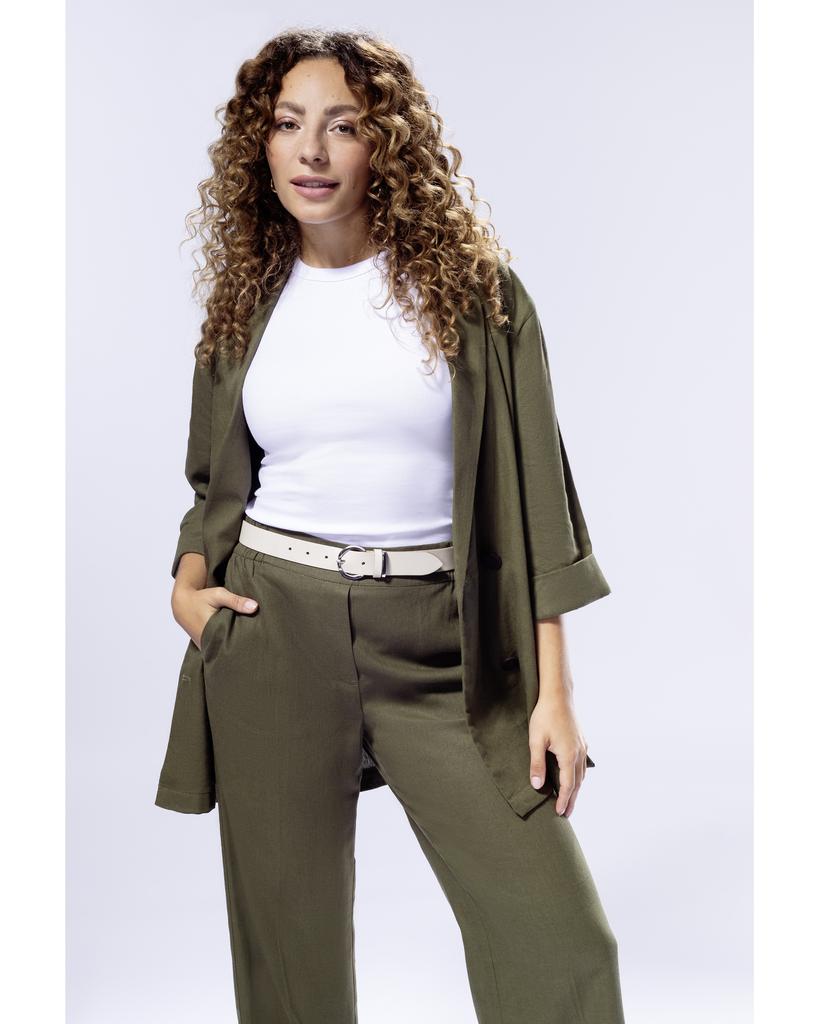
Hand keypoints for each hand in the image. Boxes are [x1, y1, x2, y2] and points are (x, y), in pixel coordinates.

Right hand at [172, 584, 257, 650]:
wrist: (182, 604)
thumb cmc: (201, 598)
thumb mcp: (219, 595)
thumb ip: (236, 601)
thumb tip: (255, 607)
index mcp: (212, 633)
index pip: (233, 644)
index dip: (246, 644)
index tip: (259, 642)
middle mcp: (208, 643)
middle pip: (229, 649)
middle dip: (242, 646)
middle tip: (258, 645)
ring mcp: (205, 646)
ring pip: (223, 650)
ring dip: (234, 645)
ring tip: (251, 644)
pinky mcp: (205, 645)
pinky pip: (219, 647)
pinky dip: (226, 644)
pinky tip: (237, 640)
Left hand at [528, 693, 590, 817]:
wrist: (558, 695)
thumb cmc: (545, 715)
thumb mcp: (536, 740)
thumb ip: (537, 764)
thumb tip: (538, 785)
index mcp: (569, 755)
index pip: (568, 785)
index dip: (564, 800)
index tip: (560, 812)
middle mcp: (579, 753)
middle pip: (577, 783)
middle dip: (572, 799)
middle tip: (567, 814)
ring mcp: (582, 746)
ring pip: (581, 774)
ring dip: (576, 788)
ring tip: (570, 799)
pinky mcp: (581, 740)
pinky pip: (582, 764)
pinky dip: (578, 775)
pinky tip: (573, 777)